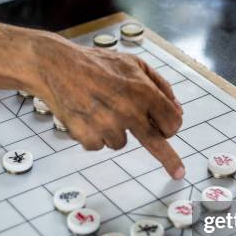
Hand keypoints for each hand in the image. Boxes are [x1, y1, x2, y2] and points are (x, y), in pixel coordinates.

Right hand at [26, 32, 184, 178]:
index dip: (171, 126)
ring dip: (114, 131)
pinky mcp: (87, 136)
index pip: (171, 121)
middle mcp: (128, 110)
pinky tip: (86, 115)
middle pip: (156, 143)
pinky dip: (94, 134)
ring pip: (121, 143)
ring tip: (100, 110)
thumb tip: (177, 109)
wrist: (56, 66)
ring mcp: (106, 125)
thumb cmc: (96, 63)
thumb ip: (160, 85)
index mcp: (143, 91)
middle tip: (179, 172)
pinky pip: (99, 145)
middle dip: (170, 160)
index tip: (170, 133)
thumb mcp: (134, 64)